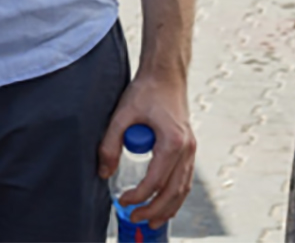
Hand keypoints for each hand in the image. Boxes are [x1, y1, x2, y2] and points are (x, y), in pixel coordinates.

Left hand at [97, 71, 195, 229]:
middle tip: (135, 218)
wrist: (166, 73)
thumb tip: (103, 172)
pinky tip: (166, 204)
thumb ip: (110, 143)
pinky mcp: (189, 147)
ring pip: (182, 189)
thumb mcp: (123, 113)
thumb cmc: (146, 90)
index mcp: (172, 141)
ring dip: (168, 208)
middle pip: (173, 191)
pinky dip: (176, 195)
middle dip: (154, 210)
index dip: (138, 195)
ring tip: (152, 221)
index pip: (155, 180)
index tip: (123, 201)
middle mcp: (187, 148)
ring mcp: (191, 148)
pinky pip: (185, 178)